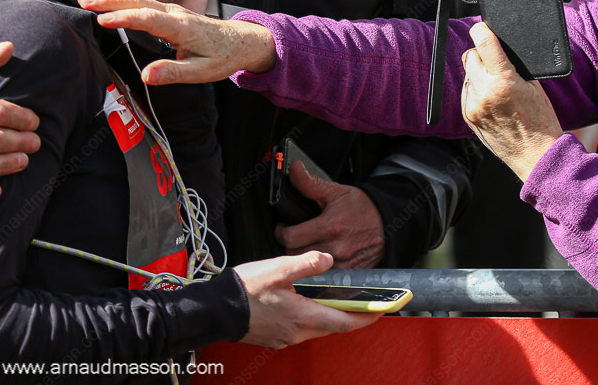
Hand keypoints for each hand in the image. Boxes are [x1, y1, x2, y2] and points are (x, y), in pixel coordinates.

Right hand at [77, 0, 276, 82]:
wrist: (241, 41)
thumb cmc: (222, 56)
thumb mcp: (202, 72)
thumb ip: (174, 73)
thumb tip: (146, 76)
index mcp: (181, 26)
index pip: (148, 18)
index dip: (124, 18)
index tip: (102, 20)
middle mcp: (175, 13)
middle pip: (138, 1)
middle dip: (109, 0)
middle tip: (83, 1)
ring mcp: (172, 10)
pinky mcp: (170, 12)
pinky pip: (143, 2)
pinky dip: (123, 0)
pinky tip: (109, 3)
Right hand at [234, 251, 381, 347]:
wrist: (215, 310)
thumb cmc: (244, 291)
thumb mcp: (278, 269)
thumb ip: (306, 264)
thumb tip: (328, 259)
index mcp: (303, 317)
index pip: (345, 322)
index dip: (366, 317)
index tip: (382, 310)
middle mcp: (297, 333)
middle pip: (333, 326)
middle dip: (348, 314)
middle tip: (360, 300)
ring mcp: (285, 338)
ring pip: (316, 327)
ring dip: (327, 314)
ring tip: (332, 296)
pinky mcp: (274, 337)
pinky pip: (300, 327)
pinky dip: (309, 315)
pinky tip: (303, 301)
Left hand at [275, 161, 385, 268]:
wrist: (390, 223)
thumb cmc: (363, 207)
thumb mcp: (336, 191)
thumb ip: (310, 183)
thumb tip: (294, 168)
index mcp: (329, 227)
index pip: (289, 237)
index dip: (281, 231)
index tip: (284, 227)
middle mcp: (335, 248)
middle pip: (295, 254)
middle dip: (291, 244)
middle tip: (296, 235)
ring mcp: (342, 264)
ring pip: (307, 267)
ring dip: (303, 257)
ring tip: (308, 245)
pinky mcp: (349, 274)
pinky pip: (324, 276)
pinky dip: (319, 268)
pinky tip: (321, 257)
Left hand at [460, 22, 563, 181]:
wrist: (534, 155)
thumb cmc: (540, 121)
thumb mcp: (533, 86)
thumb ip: (512, 66)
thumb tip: (497, 48)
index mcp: (504, 81)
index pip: (483, 43)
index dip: (481, 30)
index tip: (482, 27)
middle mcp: (484, 92)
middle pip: (470, 56)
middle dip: (480, 55)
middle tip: (495, 63)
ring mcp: (473, 105)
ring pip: (467, 74)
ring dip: (478, 74)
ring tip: (497, 87)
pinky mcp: (467, 116)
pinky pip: (467, 92)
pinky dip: (476, 91)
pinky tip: (492, 100)